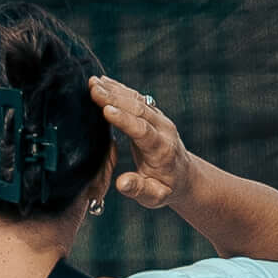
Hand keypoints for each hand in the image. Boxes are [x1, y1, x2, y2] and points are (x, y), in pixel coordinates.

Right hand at [92, 76, 195, 208]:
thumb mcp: (155, 196)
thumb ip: (139, 190)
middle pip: (138, 109)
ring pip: (137, 100)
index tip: (105, 110)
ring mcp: (159, 119)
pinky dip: (119, 89)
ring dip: (114, 90)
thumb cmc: (166, 188)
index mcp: (162, 149)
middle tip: (92, 89)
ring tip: (92, 82)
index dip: (124, 119)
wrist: (184, 176)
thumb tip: (122, 183)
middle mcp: (163, 129)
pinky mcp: (153, 114)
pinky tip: (103, 82)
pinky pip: (136, 98)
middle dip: (114, 98)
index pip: (143, 130)